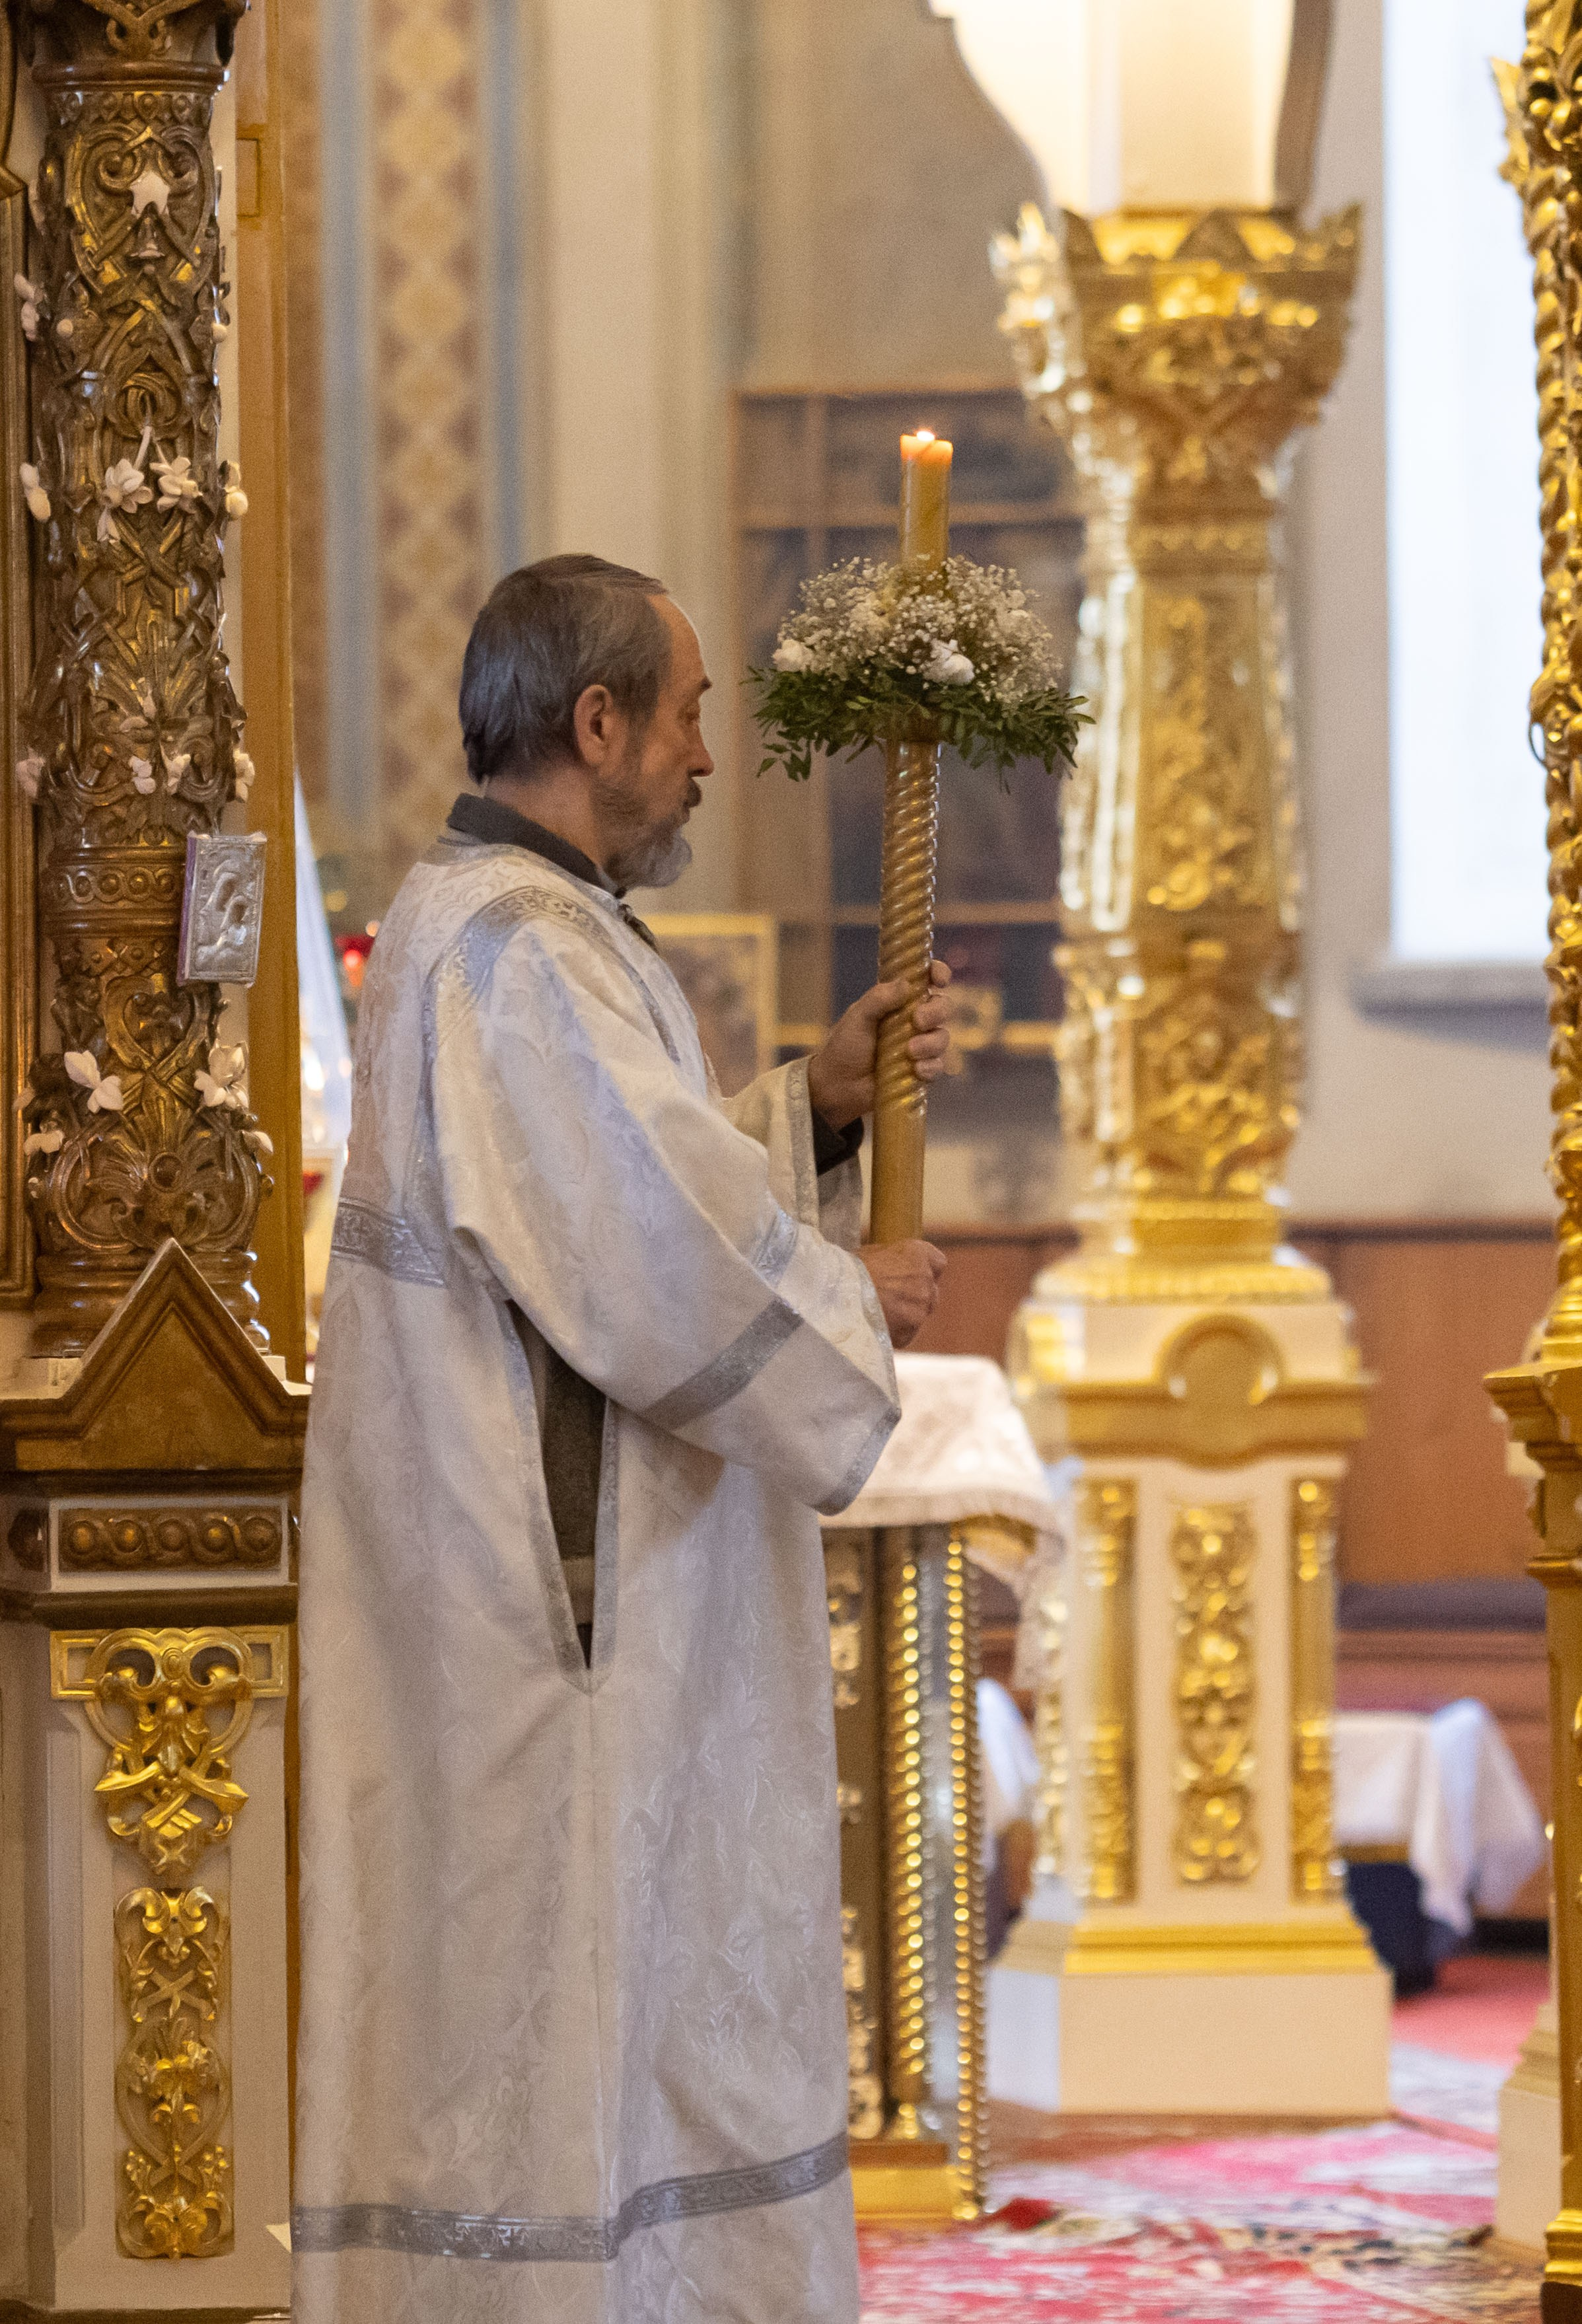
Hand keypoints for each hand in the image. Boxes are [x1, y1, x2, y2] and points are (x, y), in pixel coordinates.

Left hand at [805, 960, 952, 1129]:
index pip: (926, 980)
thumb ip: (879, 998)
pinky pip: (937, 1066)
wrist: (837, 1086)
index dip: (938, 973)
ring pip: (942, 1037)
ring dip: (930, 1043)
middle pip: (942, 1007)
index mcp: (899, 1000)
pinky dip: (930, 1067)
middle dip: (936, 1012)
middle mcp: (914, 1020)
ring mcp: (920, 1045)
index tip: (939, 979)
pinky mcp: (921, 1070)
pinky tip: (916, 1070)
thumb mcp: (858, 1017)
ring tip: (910, 1052)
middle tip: (918, 1021)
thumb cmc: (845, 1046)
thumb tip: (906, 984)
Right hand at [858, 1239, 946, 1349]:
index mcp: (917, 1254)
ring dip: (905, 1315)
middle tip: (890, 1298)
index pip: (938, 1262)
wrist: (835, 1296)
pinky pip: (907, 1333)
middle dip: (914, 1295)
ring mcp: (920, 1308)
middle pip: (930, 1291)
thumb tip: (891, 1267)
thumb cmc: (847, 1270)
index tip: (912, 1274)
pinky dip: (896, 1332)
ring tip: (878, 1314)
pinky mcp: (910, 1331)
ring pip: (919, 1313)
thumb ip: (891, 1261)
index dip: (925, 1269)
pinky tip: (875, 1326)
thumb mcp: (871, 1253)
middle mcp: (925, 1280)